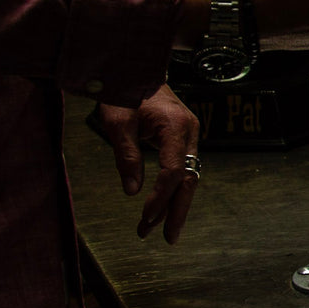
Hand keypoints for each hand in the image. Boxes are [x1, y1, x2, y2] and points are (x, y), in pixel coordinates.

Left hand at [97, 84, 201, 243]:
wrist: (135, 68)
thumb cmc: (123, 91)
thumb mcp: (117, 123)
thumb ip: (126, 156)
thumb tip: (132, 191)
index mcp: (176, 127)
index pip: (174, 171)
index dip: (160, 197)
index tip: (144, 218)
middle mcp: (191, 132)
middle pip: (189, 180)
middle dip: (177, 211)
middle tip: (167, 239)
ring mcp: (191, 134)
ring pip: (188, 177)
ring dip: (174, 203)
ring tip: (158, 229)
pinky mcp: (184, 137)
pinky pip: (183, 168)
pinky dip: (173, 189)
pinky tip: (162, 206)